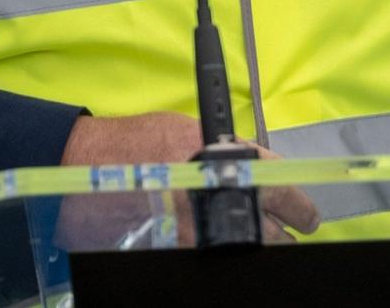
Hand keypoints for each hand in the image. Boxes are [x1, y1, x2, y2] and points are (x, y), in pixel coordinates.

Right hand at [59, 112, 320, 240]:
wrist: (83, 166)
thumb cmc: (135, 142)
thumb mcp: (188, 129)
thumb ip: (227, 149)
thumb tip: (256, 166)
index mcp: (228, 163)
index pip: (285, 189)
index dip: (300, 206)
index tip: (307, 216)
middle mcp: (221, 201)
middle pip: (278, 233)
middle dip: (286, 234)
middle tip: (291, 234)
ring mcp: (202, 234)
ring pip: (254, 253)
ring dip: (261, 248)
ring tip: (259, 244)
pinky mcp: (183, 253)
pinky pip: (221, 260)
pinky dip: (227, 255)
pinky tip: (224, 248)